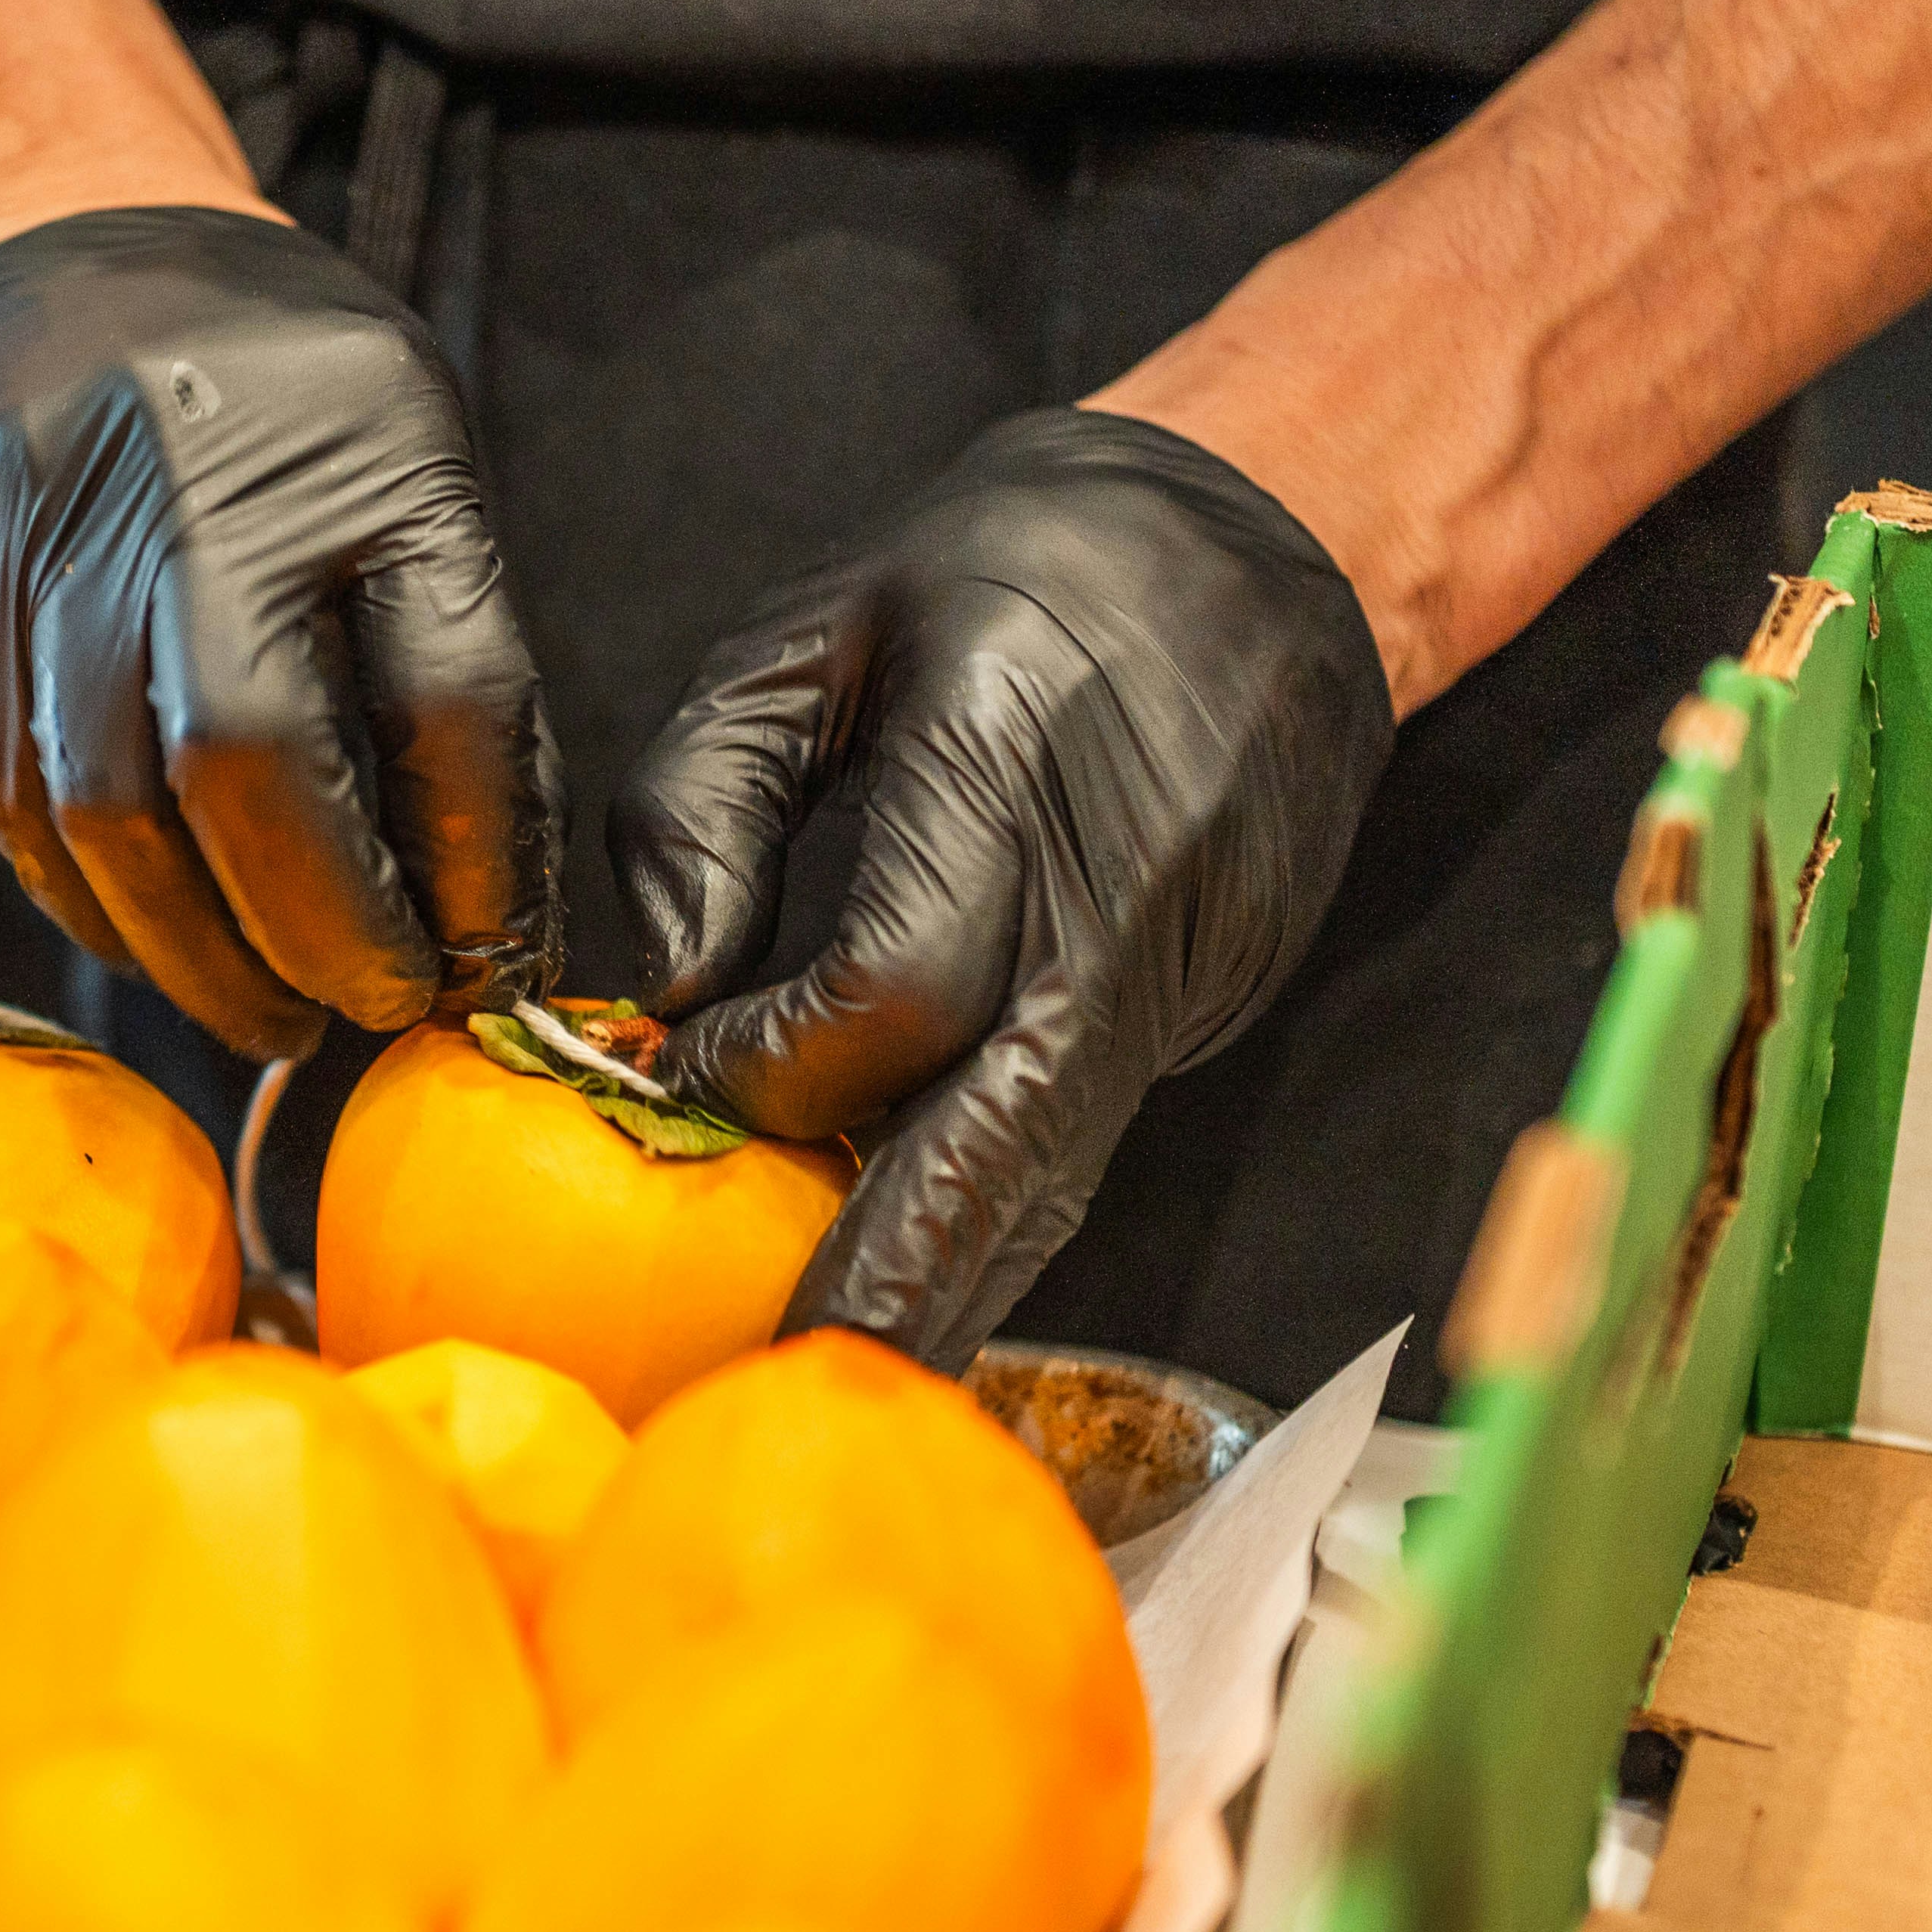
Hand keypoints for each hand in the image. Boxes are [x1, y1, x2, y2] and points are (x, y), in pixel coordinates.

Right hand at [0, 206, 557, 1057]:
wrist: (42, 242)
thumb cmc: (269, 383)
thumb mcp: (410, 462)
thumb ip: (450, 663)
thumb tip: (484, 903)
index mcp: (340, 439)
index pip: (442, 692)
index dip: (474, 859)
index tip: (485, 962)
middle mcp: (168, 483)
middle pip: (242, 764)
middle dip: (316, 931)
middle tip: (365, 1016)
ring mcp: (19, 537)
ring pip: (97, 815)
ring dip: (193, 950)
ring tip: (268, 1010)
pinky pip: (3, 797)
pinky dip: (91, 897)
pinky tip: (156, 935)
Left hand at [618, 409, 1391, 1364]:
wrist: (1273, 546)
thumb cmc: (1018, 575)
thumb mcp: (816, 626)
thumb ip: (702, 794)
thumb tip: (659, 988)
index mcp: (1012, 764)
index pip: (895, 985)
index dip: (775, 1061)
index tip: (679, 1067)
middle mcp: (1114, 890)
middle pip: (1002, 1128)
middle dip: (893, 1268)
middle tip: (787, 1378)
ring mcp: (1175, 967)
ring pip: (1055, 1170)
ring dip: (950, 1285)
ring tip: (841, 1386)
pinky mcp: (1196, 1009)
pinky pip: (1079, 1145)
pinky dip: (997, 1232)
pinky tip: (916, 1303)